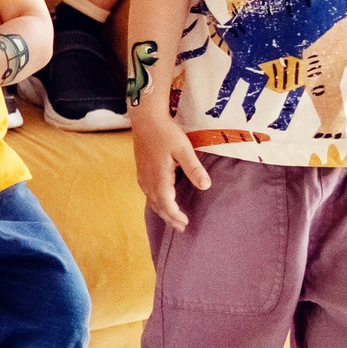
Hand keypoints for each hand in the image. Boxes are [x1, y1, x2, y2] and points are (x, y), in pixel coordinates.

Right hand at [132, 114, 207, 230]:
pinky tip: (160, 201)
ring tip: (172, 219)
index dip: (176, 216)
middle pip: (158, 205)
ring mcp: (142, 176)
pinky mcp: (141, 171)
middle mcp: (148, 180)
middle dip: (169, 218)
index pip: (166, 204)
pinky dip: (155, 202)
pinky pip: (147, 193)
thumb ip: (194, 168)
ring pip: (151, 200)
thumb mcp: (184, 149)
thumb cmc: (166, 133)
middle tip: (181, 228)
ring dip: (162, 211)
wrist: (145, 119)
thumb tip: (206, 186)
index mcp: (159, 177)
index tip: (186, 223)